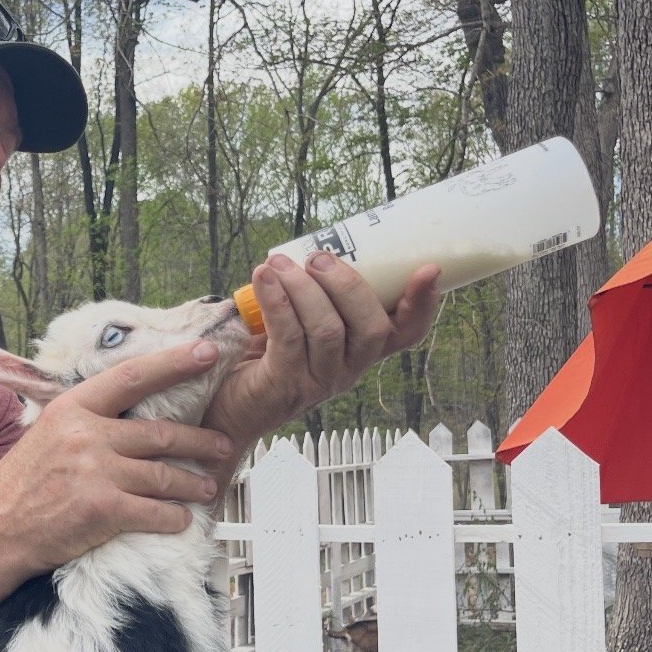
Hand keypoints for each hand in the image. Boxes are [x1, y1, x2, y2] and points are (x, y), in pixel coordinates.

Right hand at [0, 341, 234, 577]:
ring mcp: (95, 473)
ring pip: (164, 475)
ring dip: (193, 483)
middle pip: (160, 434)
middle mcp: (86, 436)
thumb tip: (131, 408)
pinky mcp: (102, 510)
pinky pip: (155, 512)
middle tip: (223, 444)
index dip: (175, 362)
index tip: (207, 352)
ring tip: (208, 486)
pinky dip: (174, 518)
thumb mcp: (47, 433)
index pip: (133, 376)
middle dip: (200, 441)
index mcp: (73, 409)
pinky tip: (182, 519)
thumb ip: (87, 418)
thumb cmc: (21, 484)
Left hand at [206, 255, 442, 449]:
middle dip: (348, 285)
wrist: (223, 405)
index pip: (406, 334)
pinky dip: (277, 302)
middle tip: (318, 258)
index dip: (422, 304)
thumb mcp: (296, 322)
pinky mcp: (285, 384)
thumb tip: (308, 246)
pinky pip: (288, 337)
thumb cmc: (260, 355)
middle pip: (371, 329)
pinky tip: (264, 279)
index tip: (428, 268)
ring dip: (303, 288)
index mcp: (358, 350)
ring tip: (279, 263)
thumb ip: (312, 295)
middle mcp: (347, 370)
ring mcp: (318, 381)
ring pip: (328, 330)